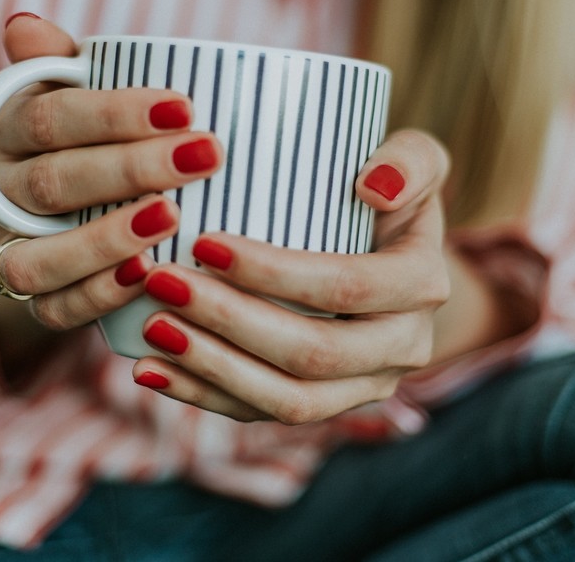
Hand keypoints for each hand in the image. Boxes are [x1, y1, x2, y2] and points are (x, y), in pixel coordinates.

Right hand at [0, 16, 222, 371]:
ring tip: (172, 217)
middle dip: (131, 169)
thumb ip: (57, 64)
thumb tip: (26, 25)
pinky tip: (147, 274)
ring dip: (106, 239)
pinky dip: (97, 295)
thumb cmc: (79, 136)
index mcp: (4, 131)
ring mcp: (10, 248)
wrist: (50, 209)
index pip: (51, 117)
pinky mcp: (33, 297)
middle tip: (204, 155)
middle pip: (54, 183)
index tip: (185, 106)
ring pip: (37, 257)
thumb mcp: (68, 93)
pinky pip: (52, 307)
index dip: (114, 113)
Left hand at [131, 129, 450, 423]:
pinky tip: (152, 370)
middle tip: (163, 283)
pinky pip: (265, 414)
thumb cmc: (386, 197)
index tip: (204, 243)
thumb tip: (374, 185)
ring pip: (288, 400)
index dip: (275, 272)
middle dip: (231, 322)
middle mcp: (403, 347)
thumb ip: (410, 159)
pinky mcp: (326, 404)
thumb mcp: (415, 160)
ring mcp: (364, 385)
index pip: (346, 287)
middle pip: (313, 354)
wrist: (390, 258)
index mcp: (421, 285)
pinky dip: (205, 396)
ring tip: (152, 330)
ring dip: (213, 368)